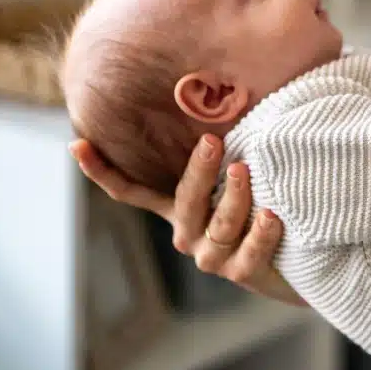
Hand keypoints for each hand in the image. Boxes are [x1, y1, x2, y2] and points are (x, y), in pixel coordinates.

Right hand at [69, 136, 304, 305]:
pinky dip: (259, 234)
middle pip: (185, 201)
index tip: (77, 144)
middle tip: (213, 141)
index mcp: (179, 209)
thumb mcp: (236, 179)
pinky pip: (249, 254)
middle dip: (198, 171)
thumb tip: (223, 96)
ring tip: (244, 171)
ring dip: (233, 198)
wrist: (293, 263)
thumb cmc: (260, 208)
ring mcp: (212, 257)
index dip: (103, 172)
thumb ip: (225, 151)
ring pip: (219, 225)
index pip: (132, 192)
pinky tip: (271, 215)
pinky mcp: (243, 273)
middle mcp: (188, 233)